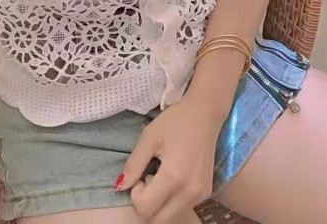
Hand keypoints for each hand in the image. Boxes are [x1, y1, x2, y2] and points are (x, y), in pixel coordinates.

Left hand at [115, 96, 222, 222]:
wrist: (205, 114)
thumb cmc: (176, 121)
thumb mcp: (149, 137)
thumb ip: (134, 164)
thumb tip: (120, 186)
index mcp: (174, 176)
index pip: (145, 208)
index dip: (135, 194)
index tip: (141, 173)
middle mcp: (190, 191)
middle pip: (157, 219)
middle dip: (146, 203)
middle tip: (148, 177)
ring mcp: (200, 194)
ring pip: (170, 216)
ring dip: (159, 204)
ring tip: (160, 176)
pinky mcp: (206, 193)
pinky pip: (182, 208)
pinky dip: (171, 201)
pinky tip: (173, 177)